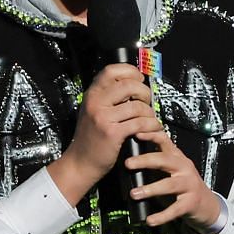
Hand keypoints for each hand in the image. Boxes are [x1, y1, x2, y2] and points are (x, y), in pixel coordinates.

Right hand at [50, 63, 160, 204]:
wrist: (80, 163)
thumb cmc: (91, 138)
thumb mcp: (93, 111)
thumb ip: (108, 98)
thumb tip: (133, 86)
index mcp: (92, 94)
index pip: (112, 70)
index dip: (130, 71)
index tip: (139, 80)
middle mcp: (95, 102)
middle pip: (129, 85)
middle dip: (144, 92)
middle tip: (146, 102)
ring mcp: (103, 117)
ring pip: (137, 106)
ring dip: (150, 113)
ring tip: (150, 119)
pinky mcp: (112, 133)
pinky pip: (140, 123)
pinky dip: (151, 125)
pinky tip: (153, 129)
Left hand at [125, 128, 220, 230]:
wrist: (206, 205)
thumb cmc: (183, 186)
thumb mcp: (172, 170)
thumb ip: (156, 163)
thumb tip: (127, 159)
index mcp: (177, 158)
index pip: (165, 141)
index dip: (151, 136)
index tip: (136, 133)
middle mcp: (184, 168)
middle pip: (165, 160)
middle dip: (145, 160)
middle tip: (128, 164)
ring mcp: (189, 185)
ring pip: (169, 184)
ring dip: (150, 189)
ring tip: (134, 194)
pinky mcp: (190, 203)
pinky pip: (174, 210)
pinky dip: (161, 216)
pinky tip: (150, 220)